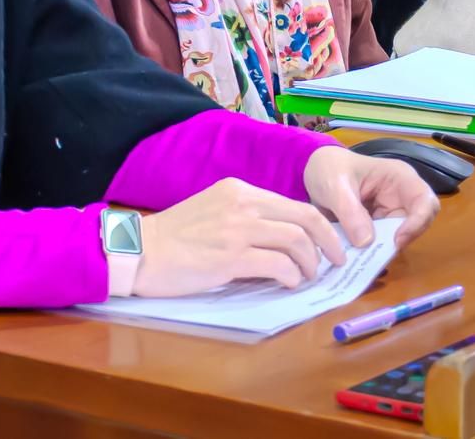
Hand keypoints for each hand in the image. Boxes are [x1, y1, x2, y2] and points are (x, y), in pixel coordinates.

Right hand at [131, 178, 345, 297]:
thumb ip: (245, 217)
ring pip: (297, 241)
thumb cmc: (173, 237)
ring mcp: (238, 230)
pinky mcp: (231, 257)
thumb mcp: (213, 210)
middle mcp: (243, 204)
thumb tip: (280, 240)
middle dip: (328, 242)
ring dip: (310, 263)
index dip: (319, 225)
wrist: (139, 250)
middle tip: (335, 261)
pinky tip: (289, 284)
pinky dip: (291, 276)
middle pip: (305, 218)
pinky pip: (278, 266)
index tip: (328, 242)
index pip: (293, 203)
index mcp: (239, 190)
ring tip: (308, 276)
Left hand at [301, 145, 439, 249]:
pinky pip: (381, 247)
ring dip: (381, 252)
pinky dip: (369, 255)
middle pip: (416, 226)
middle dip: (396, 243)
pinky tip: (353, 259)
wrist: (313, 172)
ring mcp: (390, 215)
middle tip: (372, 256)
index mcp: (399, 178)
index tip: (396, 241)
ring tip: (358, 258)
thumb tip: (367, 242)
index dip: (417, 223)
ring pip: (398, 241)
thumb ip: (350, 211)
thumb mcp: (334, 185)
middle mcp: (401, 198)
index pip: (425, 201)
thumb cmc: (329, 168)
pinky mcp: (378, 230)